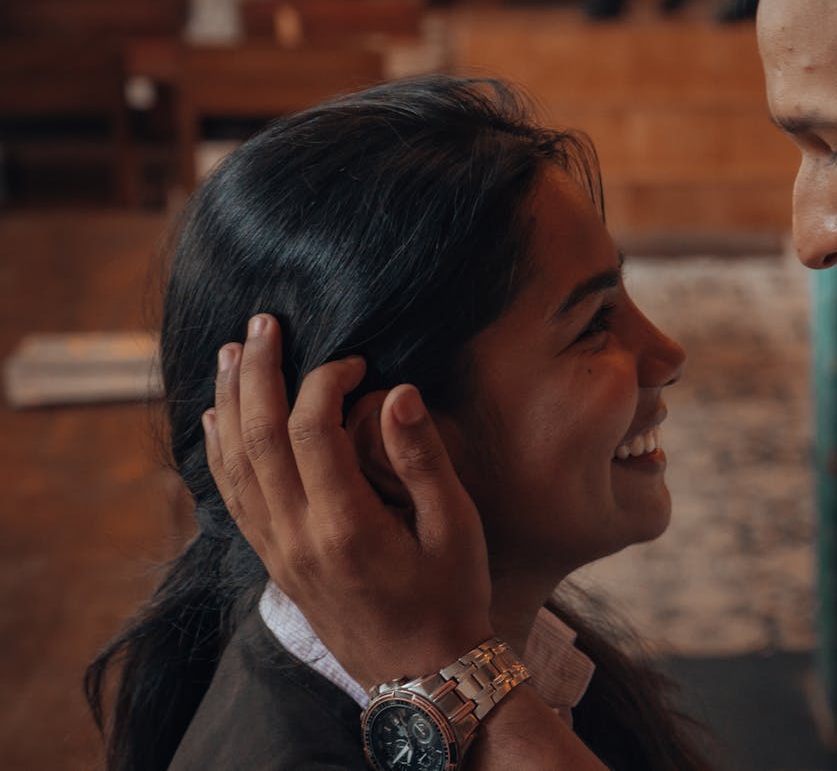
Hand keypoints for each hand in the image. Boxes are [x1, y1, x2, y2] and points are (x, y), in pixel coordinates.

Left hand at [202, 313, 492, 685]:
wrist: (423, 674)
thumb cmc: (451, 597)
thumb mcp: (456, 528)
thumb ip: (423, 459)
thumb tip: (398, 392)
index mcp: (346, 527)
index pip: (312, 431)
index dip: (326, 381)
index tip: (357, 360)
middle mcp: (299, 538)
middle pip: (258, 438)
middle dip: (259, 373)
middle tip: (263, 323)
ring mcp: (279, 552)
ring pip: (234, 465)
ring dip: (228, 402)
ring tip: (229, 352)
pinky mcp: (274, 562)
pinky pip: (232, 498)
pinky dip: (220, 451)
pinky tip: (219, 418)